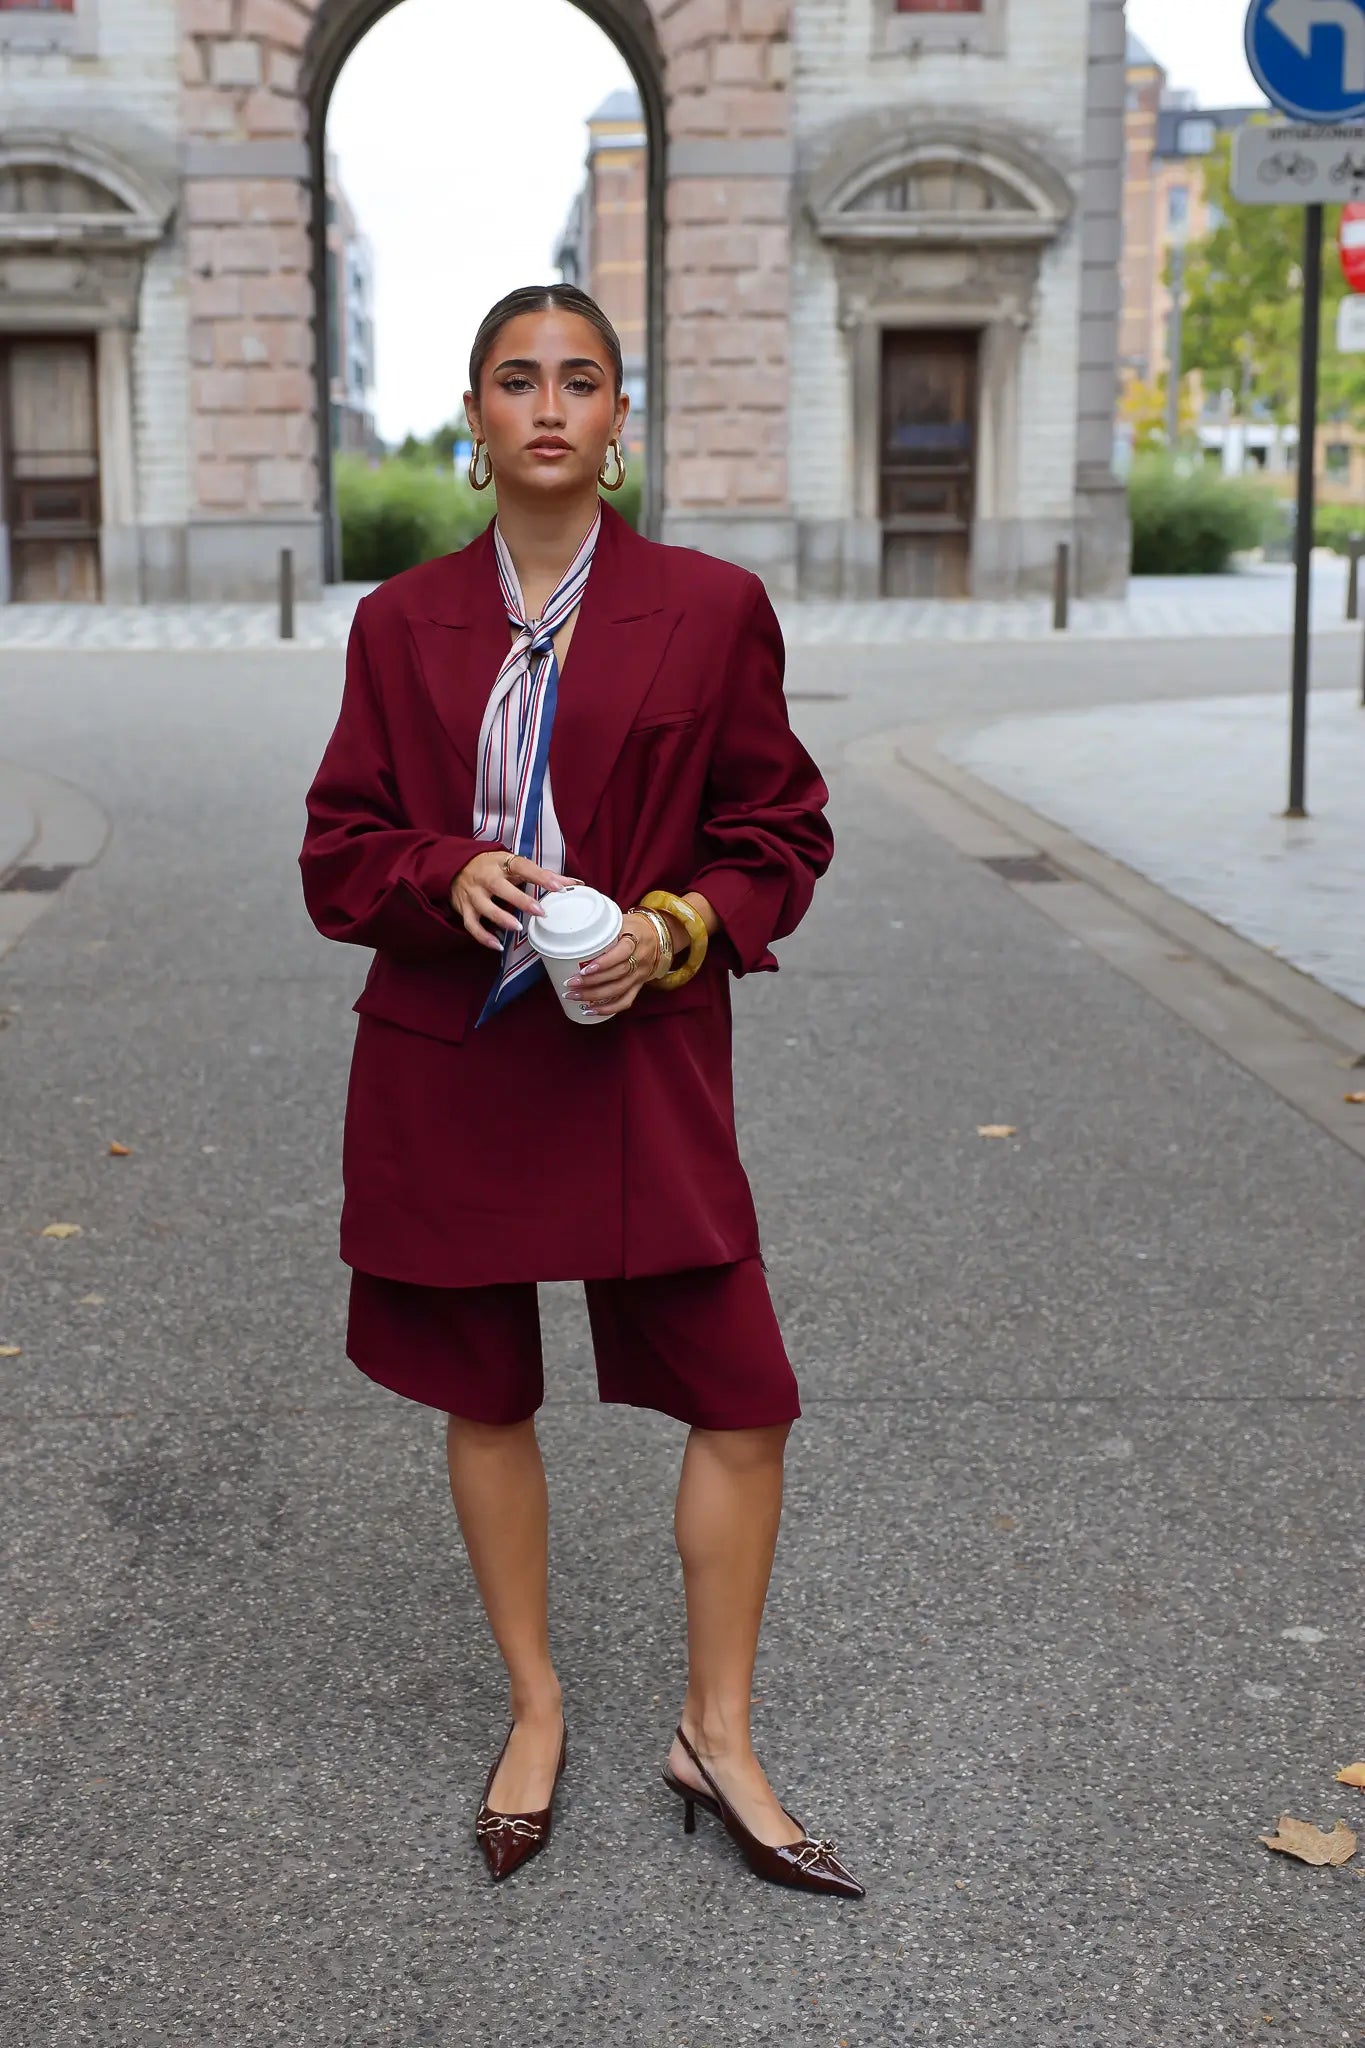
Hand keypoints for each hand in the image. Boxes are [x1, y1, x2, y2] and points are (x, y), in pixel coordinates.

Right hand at [451, 852, 583, 951]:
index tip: (560, 887)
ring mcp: (473, 894)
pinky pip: (472, 925)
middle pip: (501, 888)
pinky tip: (497, 946)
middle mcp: (485, 877)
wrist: (455, 866)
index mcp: (502, 863)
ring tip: (518, 928)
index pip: (523, 867)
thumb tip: (575, 883)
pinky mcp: (464, 909)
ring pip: (485, 908)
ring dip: (501, 919)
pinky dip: (483, 937)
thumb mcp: (514, 866)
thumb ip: (543, 875)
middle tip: (540, 912)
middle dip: (520, 900)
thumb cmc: (493, 867)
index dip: (542, 877)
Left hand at [565, 911, 659, 1016]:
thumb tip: (572, 934)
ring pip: (619, 990)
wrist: (657, 936)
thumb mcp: (621, 921)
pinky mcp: (638, 985)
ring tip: (574, 996)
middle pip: (617, 974)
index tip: (585, 969)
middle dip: (591, 982)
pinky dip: (608, 1009)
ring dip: (594, 996)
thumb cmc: (632, 927)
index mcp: (636, 939)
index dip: (604, 963)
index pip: (622, 952)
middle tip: (570, 983)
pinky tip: (591, 1010)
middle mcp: (640, 960)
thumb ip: (602, 928)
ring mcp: (640, 975)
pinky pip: (625, 1001)